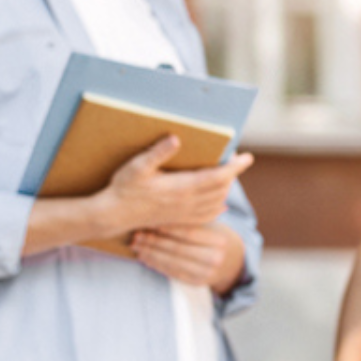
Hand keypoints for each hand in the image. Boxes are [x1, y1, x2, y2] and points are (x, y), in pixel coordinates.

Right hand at [102, 138, 252, 230]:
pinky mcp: (178, 220)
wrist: (113, 216)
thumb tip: (176, 139)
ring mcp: (183, 213)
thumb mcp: (137, 166)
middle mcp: (186, 202)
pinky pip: (205, 215)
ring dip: (225, 188)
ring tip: (228, 175)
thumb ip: (157, 152)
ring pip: (215, 202)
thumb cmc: (124, 188)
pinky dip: (217, 207)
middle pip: (220, 188)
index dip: (235, 167)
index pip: (217, 177)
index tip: (247, 158)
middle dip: (232, 174)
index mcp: (181, 187)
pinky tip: (219, 203)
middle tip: (236, 160)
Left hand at [131, 222, 245, 293]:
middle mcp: (215, 257)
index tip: (150, 221)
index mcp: (219, 239)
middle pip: (178, 249)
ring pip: (173, 262)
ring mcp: (207, 272)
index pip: (189, 233)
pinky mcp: (197, 282)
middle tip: (137, 234)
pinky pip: (173, 273)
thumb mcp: (211, 224)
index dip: (168, 227)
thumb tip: (160, 210)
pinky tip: (145, 257)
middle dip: (154, 241)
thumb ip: (191, 219)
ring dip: (151, 254)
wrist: (231, 260)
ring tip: (136, 246)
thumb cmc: (214, 236)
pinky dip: (157, 265)